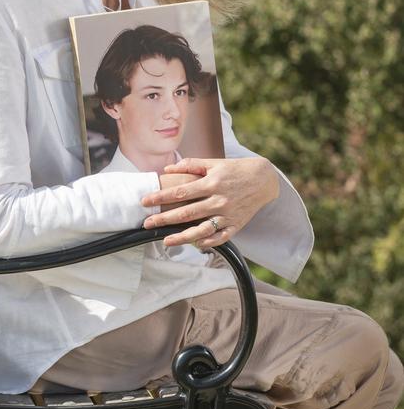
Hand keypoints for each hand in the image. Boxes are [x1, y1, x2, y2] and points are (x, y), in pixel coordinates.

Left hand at [141, 156, 279, 248]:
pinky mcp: (236, 225)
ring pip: (202, 230)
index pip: (180, 192)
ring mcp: (228, 214)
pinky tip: (194, 245)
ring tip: (166, 241)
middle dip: (165, 219)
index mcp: (211, 183)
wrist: (263, 179)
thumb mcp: (213, 162)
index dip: (161, 197)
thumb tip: (167, 169)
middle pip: (187, 213)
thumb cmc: (234, 169)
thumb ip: (190, 165)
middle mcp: (219, 200)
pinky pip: (220, 238)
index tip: (145, 201)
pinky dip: (207, 243)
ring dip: (182, 237)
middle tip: (147, 224)